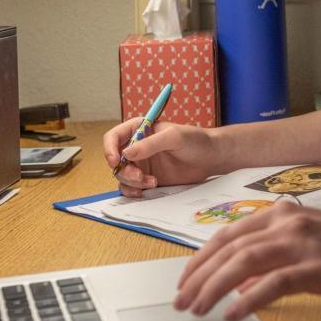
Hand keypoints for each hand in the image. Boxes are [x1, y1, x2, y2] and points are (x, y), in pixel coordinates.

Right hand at [102, 119, 217, 195]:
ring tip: (152, 182)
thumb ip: (151, 144)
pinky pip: (131, 187)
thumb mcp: (174, 137)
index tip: (115, 160)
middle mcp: (137, 147)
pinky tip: (145, 191)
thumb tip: (126, 153)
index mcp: (140, 129)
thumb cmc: (195, 140)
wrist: (210, 158)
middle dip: (124, 170)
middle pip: (116, 160)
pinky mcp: (147, 179)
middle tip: (140, 177)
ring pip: (122, 176)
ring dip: (131, 182)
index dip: (109, 148)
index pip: (114, 137)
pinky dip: (134, 191)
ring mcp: (142, 164)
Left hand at [173, 202, 320, 320]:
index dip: (201, 257)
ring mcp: (303, 242)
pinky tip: (233, 314)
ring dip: (214, 286)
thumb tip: (238, 284)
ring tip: (198, 308)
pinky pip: (274, 282)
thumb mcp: (304, 244)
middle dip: (199, 275)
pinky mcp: (318, 266)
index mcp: (282, 214)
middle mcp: (287, 221)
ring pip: (245, 261)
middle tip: (182, 300)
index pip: (229, 233)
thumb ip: (270, 258)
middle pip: (230, 246)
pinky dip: (249, 299)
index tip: (186, 279)